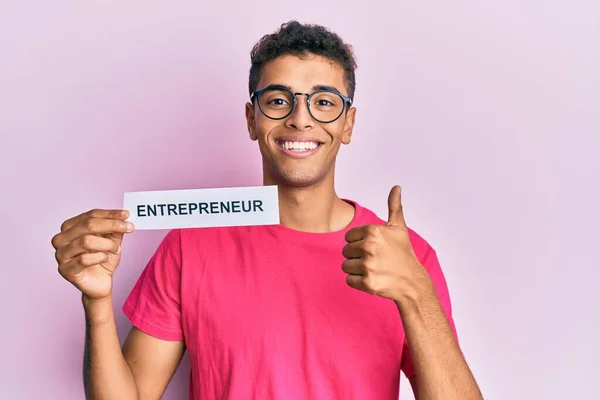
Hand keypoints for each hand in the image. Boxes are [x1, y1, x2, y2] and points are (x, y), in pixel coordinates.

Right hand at [52, 209, 134, 299]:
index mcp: (69, 227)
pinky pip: (84, 259)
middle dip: (111, 225)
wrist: (100, 282)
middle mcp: (61, 239)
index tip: (127, 214)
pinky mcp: (65, 270)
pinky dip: (101, 257)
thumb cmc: (103, 259)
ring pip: (86, 241)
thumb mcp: (112, 240)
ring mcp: (60, 255)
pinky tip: (107, 258)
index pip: (90, 215)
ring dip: (107, 244)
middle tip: (129, 228)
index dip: (110, 214)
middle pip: (88, 225)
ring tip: (116, 249)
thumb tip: (123, 217)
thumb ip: (115, 229)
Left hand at [342, 186, 430, 301]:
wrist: (413, 282)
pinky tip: (373, 280)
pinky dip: (358, 283)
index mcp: (373, 231)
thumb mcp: (399, 228)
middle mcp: (369, 247)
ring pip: (345, 266)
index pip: (348, 237)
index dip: (359, 243)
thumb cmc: (403, 254)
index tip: (374, 248)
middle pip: (345, 251)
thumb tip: (396, 187)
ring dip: (357, 270)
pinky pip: (349, 280)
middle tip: (375, 260)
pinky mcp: (367, 282)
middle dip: (357, 257)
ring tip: (374, 270)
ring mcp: (368, 265)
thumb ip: (394, 207)